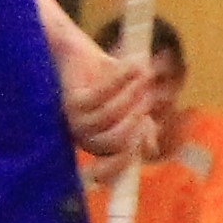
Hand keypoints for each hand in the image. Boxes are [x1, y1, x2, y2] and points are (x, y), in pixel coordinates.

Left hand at [55, 25, 151, 155]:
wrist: (80, 52)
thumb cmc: (107, 80)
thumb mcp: (131, 106)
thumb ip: (141, 128)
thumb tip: (149, 149)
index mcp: (100, 145)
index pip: (112, 169)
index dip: (130, 159)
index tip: (147, 136)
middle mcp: (85, 138)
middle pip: (117, 142)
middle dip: (138, 119)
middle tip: (149, 96)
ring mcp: (76, 121)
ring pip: (111, 116)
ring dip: (132, 94)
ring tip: (143, 74)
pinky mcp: (72, 101)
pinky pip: (102, 94)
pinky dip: (122, 78)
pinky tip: (134, 66)